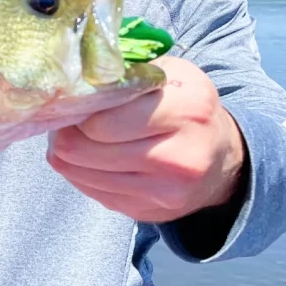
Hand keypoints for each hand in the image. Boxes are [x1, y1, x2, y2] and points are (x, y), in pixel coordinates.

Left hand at [47, 56, 246, 222]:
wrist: (219, 155)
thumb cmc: (183, 103)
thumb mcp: (166, 73)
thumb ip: (123, 74)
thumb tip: (69, 83)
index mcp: (187, 110)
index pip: (103, 121)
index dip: (79, 109)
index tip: (76, 100)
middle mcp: (181, 157)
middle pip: (85, 150)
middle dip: (66, 132)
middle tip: (66, 119)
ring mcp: (166, 192)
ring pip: (83, 174)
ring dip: (68, 154)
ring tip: (75, 135)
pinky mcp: (149, 212)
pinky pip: (93, 193)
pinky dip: (82, 173)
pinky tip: (90, 157)